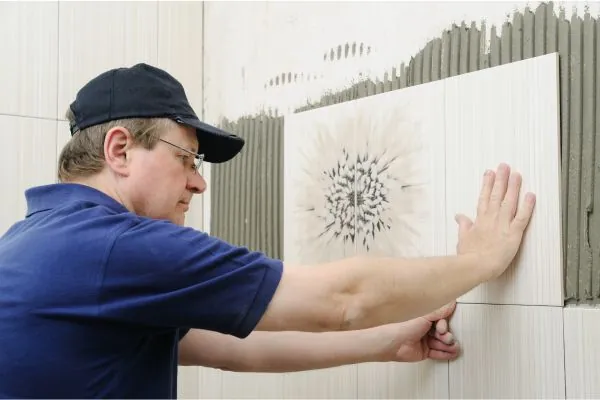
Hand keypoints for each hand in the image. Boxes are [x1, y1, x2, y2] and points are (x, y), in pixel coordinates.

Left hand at [378, 302, 458, 362]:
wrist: (393, 343)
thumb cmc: (404, 326)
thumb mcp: (425, 316)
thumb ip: (439, 311)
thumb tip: (451, 303)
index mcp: (424, 317)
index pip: (441, 320)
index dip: (444, 325)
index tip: (442, 328)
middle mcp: (425, 328)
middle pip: (443, 333)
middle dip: (447, 336)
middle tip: (446, 338)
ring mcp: (425, 340)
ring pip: (441, 343)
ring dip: (449, 345)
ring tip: (453, 347)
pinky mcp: (424, 351)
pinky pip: (437, 353)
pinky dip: (445, 353)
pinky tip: (452, 353)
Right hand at [454, 163, 535, 279]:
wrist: (475, 266)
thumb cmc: (468, 256)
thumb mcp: (462, 238)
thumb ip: (463, 225)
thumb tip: (459, 216)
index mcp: (479, 220)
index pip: (483, 197)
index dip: (487, 184)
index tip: (489, 173)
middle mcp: (491, 218)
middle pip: (496, 195)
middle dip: (501, 179)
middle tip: (504, 166)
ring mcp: (502, 224)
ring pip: (509, 202)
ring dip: (513, 187)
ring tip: (517, 174)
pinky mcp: (513, 233)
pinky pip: (522, 217)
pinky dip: (527, 206)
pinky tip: (531, 195)